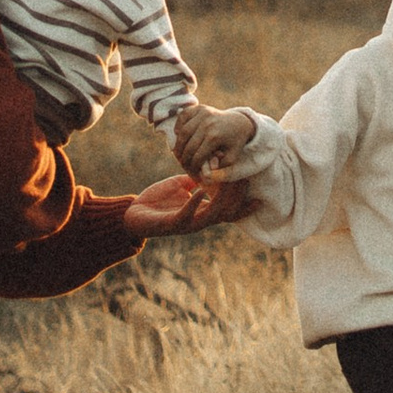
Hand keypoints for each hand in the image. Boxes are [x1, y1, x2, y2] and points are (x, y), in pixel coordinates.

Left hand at [122, 174, 260, 233]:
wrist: (132, 217)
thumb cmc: (155, 202)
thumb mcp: (179, 186)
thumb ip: (193, 180)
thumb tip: (204, 169)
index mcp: (201, 212)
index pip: (229, 211)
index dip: (244, 207)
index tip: (260, 198)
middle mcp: (198, 220)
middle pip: (227, 212)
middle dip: (238, 196)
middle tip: (246, 179)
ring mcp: (187, 223)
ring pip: (213, 214)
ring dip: (222, 197)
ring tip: (229, 180)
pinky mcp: (173, 223)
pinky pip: (187, 214)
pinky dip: (195, 202)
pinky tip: (200, 189)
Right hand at [173, 101, 256, 173]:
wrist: (241, 121)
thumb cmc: (235, 142)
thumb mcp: (232, 157)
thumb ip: (221, 169)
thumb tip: (207, 176)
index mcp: (215, 137)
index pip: (197, 157)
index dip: (192, 168)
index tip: (192, 173)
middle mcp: (207, 124)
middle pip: (188, 145)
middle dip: (184, 158)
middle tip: (183, 165)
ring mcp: (203, 114)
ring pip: (183, 132)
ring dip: (178, 144)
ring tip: (178, 153)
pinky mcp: (200, 108)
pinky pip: (183, 116)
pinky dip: (179, 125)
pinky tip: (179, 134)